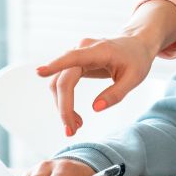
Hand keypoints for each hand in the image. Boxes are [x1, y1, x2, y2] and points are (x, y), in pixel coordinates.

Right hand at [36, 0, 175, 136]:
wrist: (136, 44)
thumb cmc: (136, 59)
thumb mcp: (134, 78)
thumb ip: (116, 93)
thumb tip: (95, 108)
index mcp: (99, 51)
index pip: (73, 58)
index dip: (55, 65)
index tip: (39, 72)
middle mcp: (83, 49)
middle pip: (63, 79)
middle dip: (64, 107)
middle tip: (71, 131)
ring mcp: (77, 55)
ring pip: (59, 83)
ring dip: (63, 106)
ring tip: (76, 126)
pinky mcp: (75, 63)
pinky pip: (64, 82)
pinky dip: (66, 101)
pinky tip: (75, 117)